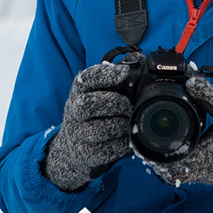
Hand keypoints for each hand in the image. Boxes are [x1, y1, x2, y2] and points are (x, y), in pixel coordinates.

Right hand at [43, 62, 132, 190]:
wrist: (74, 148)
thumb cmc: (94, 113)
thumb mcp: (100, 92)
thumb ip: (118, 74)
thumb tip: (138, 57)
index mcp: (79, 92)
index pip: (85, 79)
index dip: (104, 74)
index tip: (124, 72)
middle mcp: (74, 112)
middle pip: (87, 104)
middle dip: (114, 102)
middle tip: (128, 105)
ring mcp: (79, 134)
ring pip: (99, 129)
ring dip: (120, 124)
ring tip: (129, 121)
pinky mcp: (87, 154)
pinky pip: (108, 150)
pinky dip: (123, 143)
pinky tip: (128, 137)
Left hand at [151, 76, 212, 186]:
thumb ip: (211, 95)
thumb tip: (190, 80)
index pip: (176, 165)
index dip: (156, 158)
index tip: (142, 145)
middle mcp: (210, 168)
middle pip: (173, 174)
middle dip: (156, 161)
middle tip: (141, 144)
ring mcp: (211, 174)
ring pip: (179, 176)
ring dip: (165, 164)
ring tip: (151, 146)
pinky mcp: (211, 174)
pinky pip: (189, 174)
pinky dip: (176, 164)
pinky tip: (169, 150)